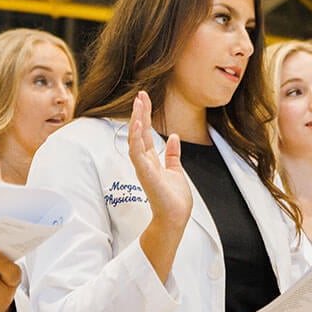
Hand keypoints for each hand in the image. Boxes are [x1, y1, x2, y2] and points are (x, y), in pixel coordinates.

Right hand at [127, 91, 190, 225]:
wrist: (175, 217)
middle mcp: (144, 161)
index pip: (146, 133)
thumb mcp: (176, 170)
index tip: (144, 99)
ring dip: (137, 121)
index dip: (145, 116)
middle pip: (140, 132)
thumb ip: (172, 154)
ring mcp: (143, 167)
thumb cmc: (174, 199)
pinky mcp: (145, 173)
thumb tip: (173, 137)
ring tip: (139, 104)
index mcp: (151, 160)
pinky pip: (137, 153)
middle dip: (140, 113)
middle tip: (140, 95)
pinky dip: (136, 138)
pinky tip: (138, 125)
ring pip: (136, 139)